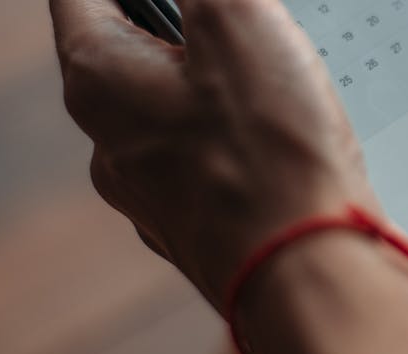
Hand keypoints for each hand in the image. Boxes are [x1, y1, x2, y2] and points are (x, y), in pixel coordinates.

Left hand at [51, 0, 378, 306]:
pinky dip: (242, 149)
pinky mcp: (202, 231)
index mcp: (99, 79)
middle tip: (243, 25)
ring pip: (177, 117)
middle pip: (134, 57)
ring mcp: (154, 199)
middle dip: (186, 34)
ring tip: (280, 92)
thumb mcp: (237, 16)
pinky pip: (212, 168)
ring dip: (221, 94)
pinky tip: (286, 149)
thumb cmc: (269, 156)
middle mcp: (110, 146)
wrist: (309, 273)